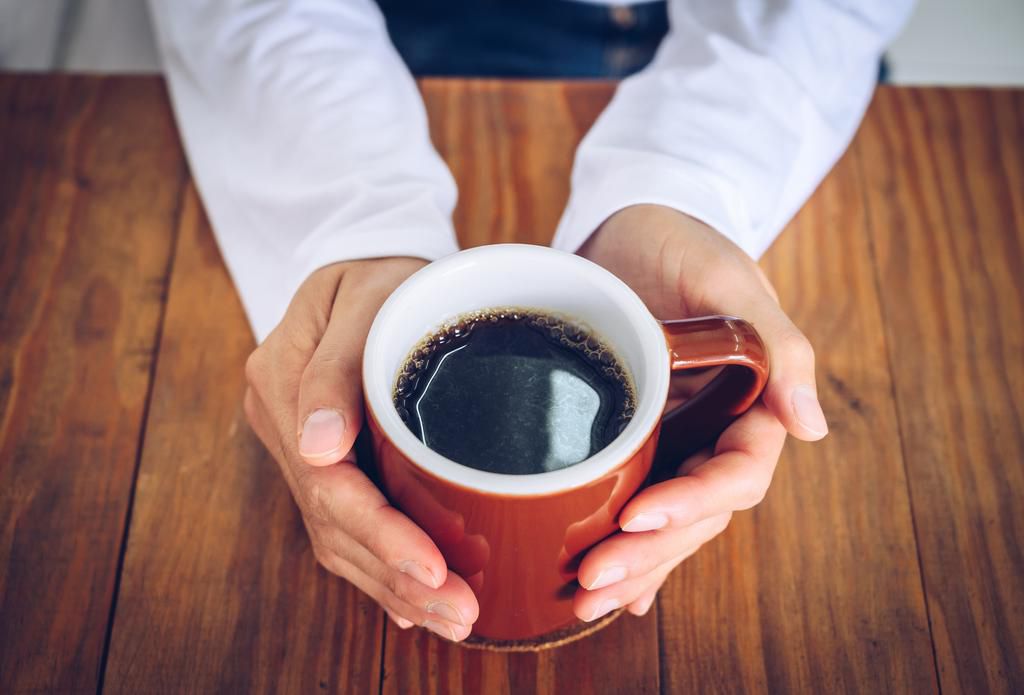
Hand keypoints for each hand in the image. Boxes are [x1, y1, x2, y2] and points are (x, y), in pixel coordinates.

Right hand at [243, 258, 478, 640]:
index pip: (328, 482)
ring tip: (450, 617)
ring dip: (393, 584)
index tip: (435, 569)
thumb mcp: (366, 296)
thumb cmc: (381, 270)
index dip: (381, 534)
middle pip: (334, 523)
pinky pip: (345, 521)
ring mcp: (301, 443)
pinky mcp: (326, 455)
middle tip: (460, 613)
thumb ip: (335, 369)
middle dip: (397, 577)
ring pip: (338, 535)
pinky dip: (381, 565)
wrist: (370, 256)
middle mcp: (284, 424)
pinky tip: (413, 601)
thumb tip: (320, 448)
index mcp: (282, 382)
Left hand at [572, 205, 827, 619]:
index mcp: (753, 403)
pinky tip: (611, 591)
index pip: (736, 472)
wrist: (633, 230)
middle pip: (698, 512)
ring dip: (634, 565)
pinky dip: (630, 548)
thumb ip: (777, 345)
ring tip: (584, 600)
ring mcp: (678, 441)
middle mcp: (717, 432)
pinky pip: (638, 501)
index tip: (638, 518)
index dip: (692, 502)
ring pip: (667, 520)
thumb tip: (812, 428)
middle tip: (594, 579)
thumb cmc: (684, 243)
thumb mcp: (729, 277)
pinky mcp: (637, 440)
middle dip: (652, 552)